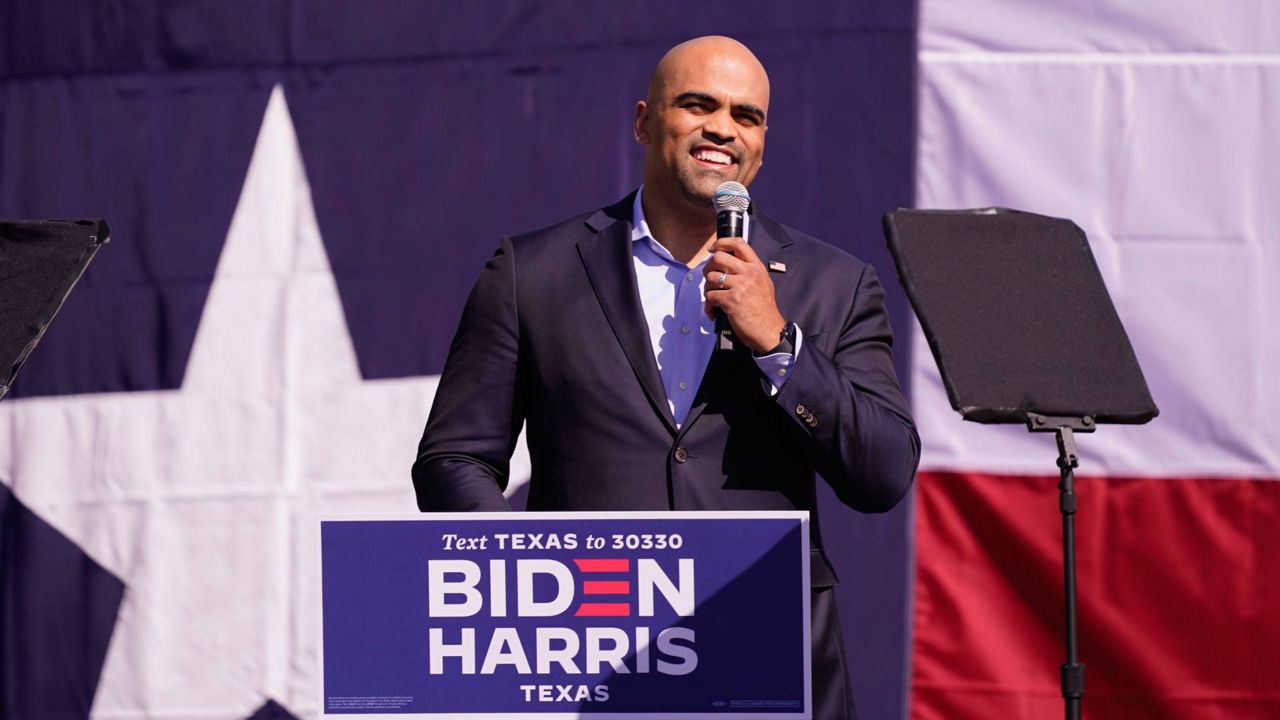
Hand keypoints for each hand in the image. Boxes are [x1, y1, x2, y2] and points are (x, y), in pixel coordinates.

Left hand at [703, 236, 785, 353]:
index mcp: (756, 267)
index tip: (713, 249)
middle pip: (719, 257)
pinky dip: (709, 305)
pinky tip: (714, 312)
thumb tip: (730, 263)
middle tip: (711, 278)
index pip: (738, 244)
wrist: (769, 330)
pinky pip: (710, 296)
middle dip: (709, 267)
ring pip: (711, 277)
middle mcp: (749, 273)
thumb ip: (749, 271)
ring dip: (708, 288)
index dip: (721, 243)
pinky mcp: (731, 300)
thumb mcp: (763, 283)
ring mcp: (740, 286)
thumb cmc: (765, 310)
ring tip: (713, 298)